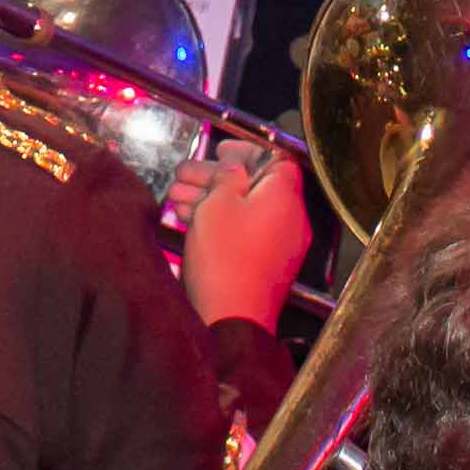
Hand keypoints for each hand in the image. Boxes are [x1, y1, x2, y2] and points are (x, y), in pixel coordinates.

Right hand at [171, 136, 311, 330]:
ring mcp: (281, 245)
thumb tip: (234, 169)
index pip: (275, 158)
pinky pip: (247, 233)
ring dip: (214, 200)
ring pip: (247, 210)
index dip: (246, 150)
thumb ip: (227, 176)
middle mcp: (291, 220)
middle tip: (186, 174)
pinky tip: (192, 221)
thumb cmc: (225, 261)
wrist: (231, 319)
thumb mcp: (217, 204)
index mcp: (284, 197)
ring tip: (178, 197)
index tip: (222, 149)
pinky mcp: (267, 266)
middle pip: (256, 185)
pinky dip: (223, 223)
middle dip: (218, 176)